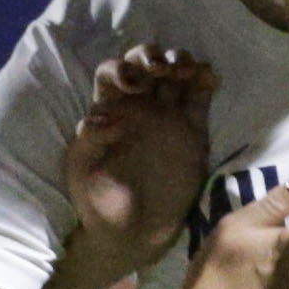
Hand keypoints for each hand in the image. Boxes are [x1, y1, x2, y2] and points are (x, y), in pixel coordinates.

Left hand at [60, 47, 217, 279]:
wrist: (131, 233)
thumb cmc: (97, 200)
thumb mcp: (81, 169)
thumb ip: (90, 138)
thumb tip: (111, 116)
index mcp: (108, 108)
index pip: (113, 72)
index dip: (122, 68)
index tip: (131, 82)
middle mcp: (137, 105)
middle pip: (145, 63)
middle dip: (152, 55)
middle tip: (161, 68)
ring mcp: (166, 116)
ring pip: (175, 73)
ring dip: (180, 60)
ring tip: (185, 68)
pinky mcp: (192, 130)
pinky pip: (200, 97)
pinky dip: (205, 80)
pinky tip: (207, 77)